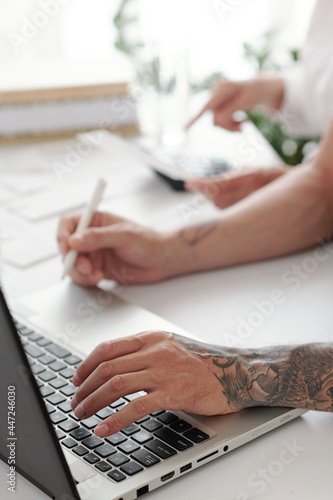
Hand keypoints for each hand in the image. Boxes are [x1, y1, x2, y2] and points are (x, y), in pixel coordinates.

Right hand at [57, 211, 179, 285]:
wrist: (162, 260)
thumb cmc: (148, 241)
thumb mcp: (123, 236)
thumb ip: (98, 238)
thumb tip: (74, 240)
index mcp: (96, 220)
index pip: (69, 223)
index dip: (63, 234)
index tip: (66, 246)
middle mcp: (92, 237)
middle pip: (67, 247)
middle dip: (73, 259)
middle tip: (86, 267)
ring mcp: (94, 253)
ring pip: (73, 264)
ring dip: (80, 271)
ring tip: (95, 274)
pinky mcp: (98, 268)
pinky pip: (82, 276)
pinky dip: (86, 279)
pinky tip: (99, 278)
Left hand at [70, 331, 236, 437]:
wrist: (234, 371)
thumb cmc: (202, 361)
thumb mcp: (170, 345)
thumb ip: (144, 351)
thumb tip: (113, 364)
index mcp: (151, 338)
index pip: (108, 347)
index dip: (86, 364)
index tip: (76, 378)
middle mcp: (154, 351)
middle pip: (107, 367)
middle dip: (84, 387)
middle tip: (76, 401)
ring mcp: (163, 371)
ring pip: (116, 385)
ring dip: (93, 401)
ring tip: (82, 414)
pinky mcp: (173, 393)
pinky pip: (136, 407)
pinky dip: (115, 419)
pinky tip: (103, 428)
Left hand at [185, 165, 289, 208]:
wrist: (294, 192)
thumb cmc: (271, 178)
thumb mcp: (251, 171)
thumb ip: (229, 177)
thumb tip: (208, 183)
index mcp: (250, 178)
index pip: (218, 184)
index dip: (201, 184)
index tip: (189, 183)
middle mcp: (250, 193)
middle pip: (216, 198)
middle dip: (205, 192)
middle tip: (198, 185)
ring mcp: (250, 206)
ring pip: (220, 207)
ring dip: (212, 199)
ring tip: (214, 191)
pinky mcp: (249, 215)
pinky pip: (228, 213)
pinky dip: (221, 206)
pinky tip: (224, 200)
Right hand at [187, 76, 283, 129]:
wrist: (260, 88)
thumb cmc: (255, 93)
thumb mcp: (245, 102)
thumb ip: (229, 111)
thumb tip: (215, 121)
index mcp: (222, 89)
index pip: (207, 107)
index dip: (195, 119)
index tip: (184, 128)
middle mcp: (215, 92)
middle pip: (214, 118)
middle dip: (229, 126)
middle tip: (243, 128)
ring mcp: (215, 97)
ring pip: (216, 121)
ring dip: (230, 126)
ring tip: (243, 124)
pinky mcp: (216, 103)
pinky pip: (218, 119)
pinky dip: (230, 123)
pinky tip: (240, 120)